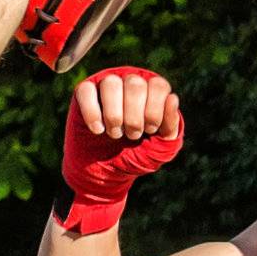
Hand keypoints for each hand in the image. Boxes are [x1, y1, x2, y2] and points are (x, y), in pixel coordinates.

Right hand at [54, 66, 183, 234]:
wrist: (107, 172)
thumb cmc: (137, 156)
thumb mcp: (161, 149)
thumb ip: (171, 127)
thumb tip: (172, 99)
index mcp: (153, 92)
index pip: (158, 85)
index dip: (155, 110)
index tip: (150, 131)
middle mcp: (131, 83)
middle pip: (135, 84)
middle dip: (134, 116)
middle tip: (132, 136)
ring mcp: (106, 86)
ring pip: (110, 83)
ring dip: (114, 115)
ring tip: (115, 135)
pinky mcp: (84, 94)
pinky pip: (86, 90)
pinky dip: (92, 112)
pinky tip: (98, 130)